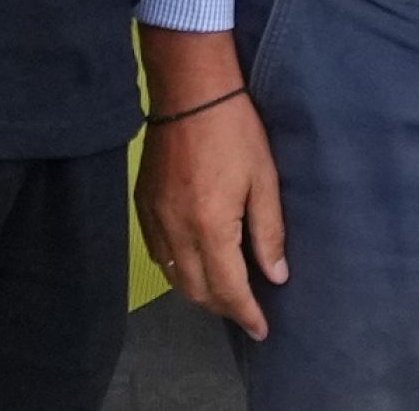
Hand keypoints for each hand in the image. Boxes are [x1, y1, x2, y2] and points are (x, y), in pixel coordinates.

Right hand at [136, 93, 287, 340]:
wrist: (190, 89)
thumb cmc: (234, 129)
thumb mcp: (264, 177)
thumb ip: (269, 231)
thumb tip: (276, 275)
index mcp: (210, 226)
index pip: (228, 289)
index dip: (246, 314)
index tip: (261, 330)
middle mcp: (176, 229)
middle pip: (197, 291)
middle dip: (223, 307)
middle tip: (245, 308)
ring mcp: (154, 217)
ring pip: (173, 276)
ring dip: (198, 290)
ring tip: (222, 289)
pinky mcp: (142, 203)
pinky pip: (157, 252)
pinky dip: (175, 267)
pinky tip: (192, 261)